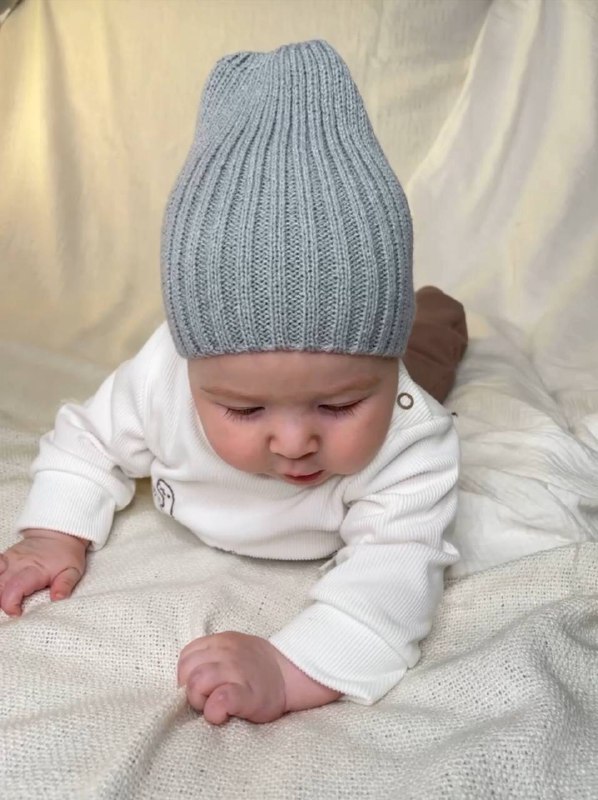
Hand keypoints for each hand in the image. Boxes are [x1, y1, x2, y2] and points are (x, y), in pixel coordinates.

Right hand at [0, 529, 88, 616]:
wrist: (59, 534)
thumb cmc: (66, 555)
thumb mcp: (73, 571)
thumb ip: (65, 585)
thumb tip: (57, 598)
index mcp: (34, 570)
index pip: (14, 589)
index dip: (10, 605)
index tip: (18, 612)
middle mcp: (18, 564)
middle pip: (0, 586)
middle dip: (3, 601)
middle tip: (15, 606)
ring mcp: (9, 559)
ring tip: (8, 597)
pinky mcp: (5, 557)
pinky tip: (2, 585)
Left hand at [178, 631, 341, 724]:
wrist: (291, 674)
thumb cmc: (257, 667)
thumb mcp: (232, 650)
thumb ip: (210, 656)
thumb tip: (186, 676)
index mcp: (221, 642)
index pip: (185, 657)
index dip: (187, 675)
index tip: (200, 686)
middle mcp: (226, 653)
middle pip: (187, 671)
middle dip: (191, 690)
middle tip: (207, 699)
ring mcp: (236, 672)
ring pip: (197, 682)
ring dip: (200, 700)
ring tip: (214, 706)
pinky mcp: (246, 696)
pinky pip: (219, 700)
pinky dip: (214, 710)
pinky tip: (222, 714)